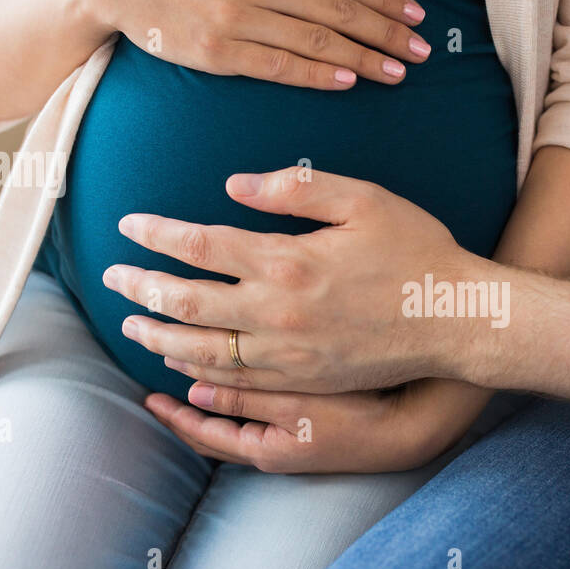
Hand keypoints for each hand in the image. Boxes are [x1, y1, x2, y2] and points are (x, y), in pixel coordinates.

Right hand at [87, 0, 429, 87]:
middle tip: (421, 52)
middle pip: (336, 11)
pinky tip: (346, 81)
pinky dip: (316, 74)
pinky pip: (278, 66)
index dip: (383, 0)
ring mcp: (237, 18)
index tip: (416, 17)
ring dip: (361, 59)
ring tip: (395, 73)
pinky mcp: (218, 52)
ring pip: (314, 41)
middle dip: (385, 34)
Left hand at [104, 166, 490, 393]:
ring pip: (202, 349)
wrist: (457, 320)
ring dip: (159, 336)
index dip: (157, 234)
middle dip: (141, 289)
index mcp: (289, 260)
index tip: (129, 225)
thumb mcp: (364, 199)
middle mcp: (279, 313)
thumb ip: (295, 187)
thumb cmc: (417, 251)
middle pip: (187, 302)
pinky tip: (181, 362)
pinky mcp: (304, 382)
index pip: (201, 244)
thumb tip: (233, 186)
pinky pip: (235, 381)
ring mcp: (289, 354)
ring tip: (131, 325)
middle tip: (112, 278)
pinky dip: (198, 371)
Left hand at [142, 379, 490, 473]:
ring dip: (212, 404)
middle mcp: (274, 452)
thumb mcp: (298, 405)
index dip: (174, 416)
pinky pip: (262, 416)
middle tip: (156, 390)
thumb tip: (194, 389)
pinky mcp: (311, 428)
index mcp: (265, 449)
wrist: (414, 426)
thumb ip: (246, 396)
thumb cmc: (359, 414)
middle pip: (215, 436)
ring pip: (238, 425)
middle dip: (185, 414)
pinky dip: (242, 398)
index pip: (204, 435)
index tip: (148, 396)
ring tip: (189, 376)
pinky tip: (242, 374)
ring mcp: (293, 443)